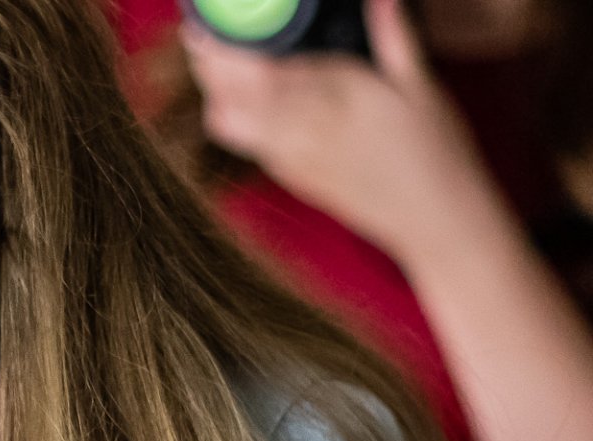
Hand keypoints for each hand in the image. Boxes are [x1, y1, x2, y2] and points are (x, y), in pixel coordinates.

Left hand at [183, 0, 490, 260]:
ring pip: (232, 122)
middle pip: (233, 95)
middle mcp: (304, 129)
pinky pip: (247, 145)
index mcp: (335, 98)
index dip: (224, 50)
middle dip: (208, 65)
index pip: (262, 70)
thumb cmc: (435, 151)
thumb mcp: (421, 86)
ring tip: (211, 63)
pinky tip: (232, 98)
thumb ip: (394, 36)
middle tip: (197, 37)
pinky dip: (230, 118)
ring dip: (214, 92)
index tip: (201, 27)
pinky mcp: (290, 176)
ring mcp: (292, 157)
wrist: (432, 221)